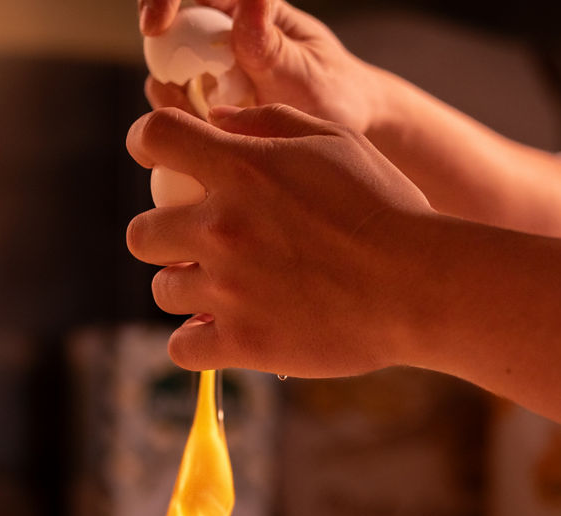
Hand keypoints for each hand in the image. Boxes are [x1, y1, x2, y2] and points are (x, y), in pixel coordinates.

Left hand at [125, 104, 433, 377]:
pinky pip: (181, 348)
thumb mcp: (334, 141)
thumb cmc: (385, 208)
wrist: (419, 285)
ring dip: (188, 289)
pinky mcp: (243, 343)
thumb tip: (216, 123)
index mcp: (240, 168)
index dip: (149, 144)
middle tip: (202, 246)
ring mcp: (228, 289)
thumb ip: (267, 124)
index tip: (164, 158)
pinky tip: (223, 333)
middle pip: (141, 234)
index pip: (153, 137)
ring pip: (163, 291)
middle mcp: (221, 227)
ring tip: (227, 291)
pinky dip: (197, 343)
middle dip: (166, 238)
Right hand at [139, 0, 378, 133]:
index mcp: (246, 8)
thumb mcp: (305, 71)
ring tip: (204, 125)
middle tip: (172, 91)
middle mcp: (220, 35)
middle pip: (166, 32)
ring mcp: (209, 71)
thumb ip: (272, 45)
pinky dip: (182, 129)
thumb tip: (247, 4)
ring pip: (164, 75)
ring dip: (170, 101)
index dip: (162, 1)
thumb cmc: (332, 91)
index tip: (154, 28)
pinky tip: (208, 145)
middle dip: (160, 59)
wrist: (340, 131)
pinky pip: (176, 113)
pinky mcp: (205, 107)